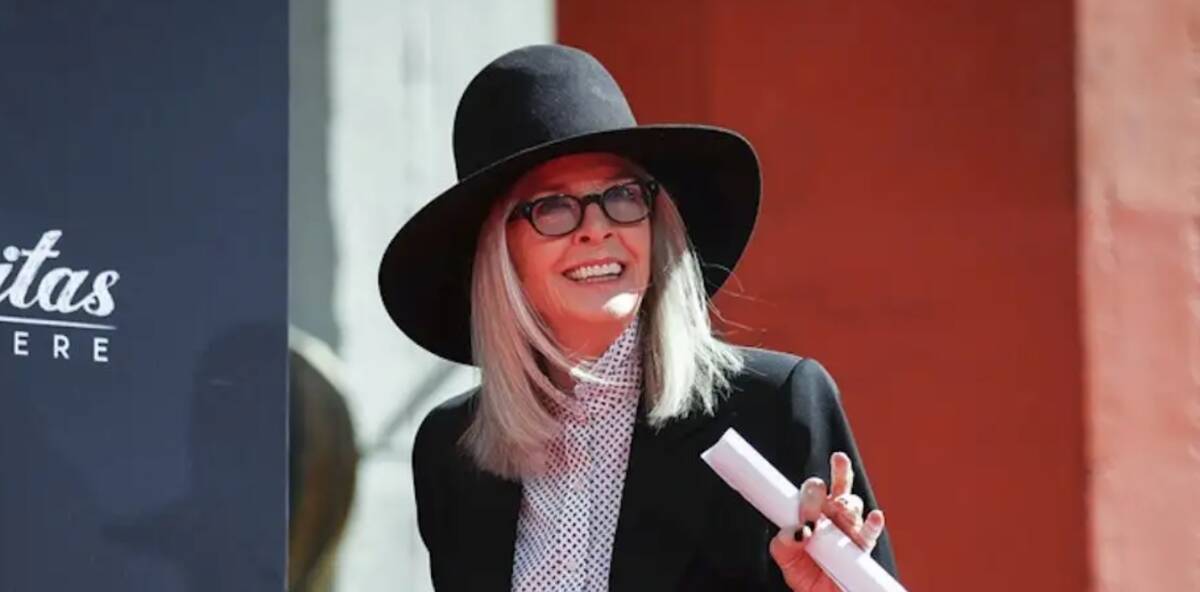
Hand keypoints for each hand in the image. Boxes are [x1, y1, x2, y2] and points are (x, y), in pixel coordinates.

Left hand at [768, 452, 885, 590]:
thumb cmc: (808, 578)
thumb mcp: (788, 561)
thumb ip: (783, 545)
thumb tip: (797, 531)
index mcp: (813, 515)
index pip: (813, 491)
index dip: (813, 488)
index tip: (813, 489)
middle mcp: (834, 517)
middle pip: (840, 487)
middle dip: (840, 473)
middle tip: (835, 468)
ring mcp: (851, 529)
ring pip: (854, 505)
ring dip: (849, 502)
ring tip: (841, 508)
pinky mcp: (864, 547)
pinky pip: (870, 532)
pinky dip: (873, 523)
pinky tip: (874, 517)